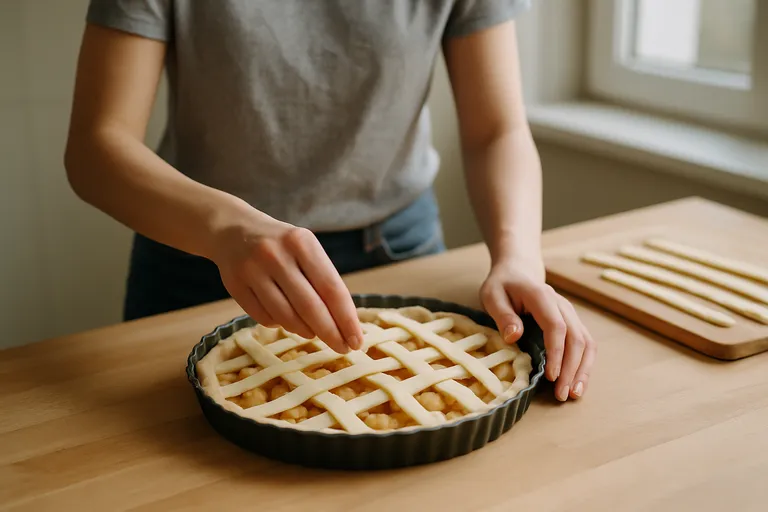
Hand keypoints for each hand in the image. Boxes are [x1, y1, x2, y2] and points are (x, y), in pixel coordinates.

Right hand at [210, 210, 362, 353]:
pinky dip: (280, 324)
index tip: (357, 341)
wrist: (234, 229)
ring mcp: (252, 270)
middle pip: (310, 307)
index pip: (331, 288)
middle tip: (343, 349)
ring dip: (305, 331)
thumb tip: (344, 325)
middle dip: (330, 333)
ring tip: (313, 332)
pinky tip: (286, 319)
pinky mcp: (234, 285)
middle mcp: (276, 255)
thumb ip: (322, 280)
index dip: (346, 319)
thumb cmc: (282, 245)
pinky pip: (264, 318)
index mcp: (302, 242)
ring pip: (285, 316)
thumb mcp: (305, 249)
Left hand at [479, 256, 596, 400]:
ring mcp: (570, 314)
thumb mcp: (493, 296)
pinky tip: (577, 382)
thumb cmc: (503, 286)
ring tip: (574, 394)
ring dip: (582, 370)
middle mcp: (562, 305)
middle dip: (572, 368)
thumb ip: (503, 315)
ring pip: (586, 343)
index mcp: (542, 296)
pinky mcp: (572, 322)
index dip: (556, 352)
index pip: (556, 326)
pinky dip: (584, 364)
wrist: (518, 272)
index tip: (551, 376)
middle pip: (576, 338)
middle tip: (562, 394)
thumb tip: (514, 336)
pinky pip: (585, 344)